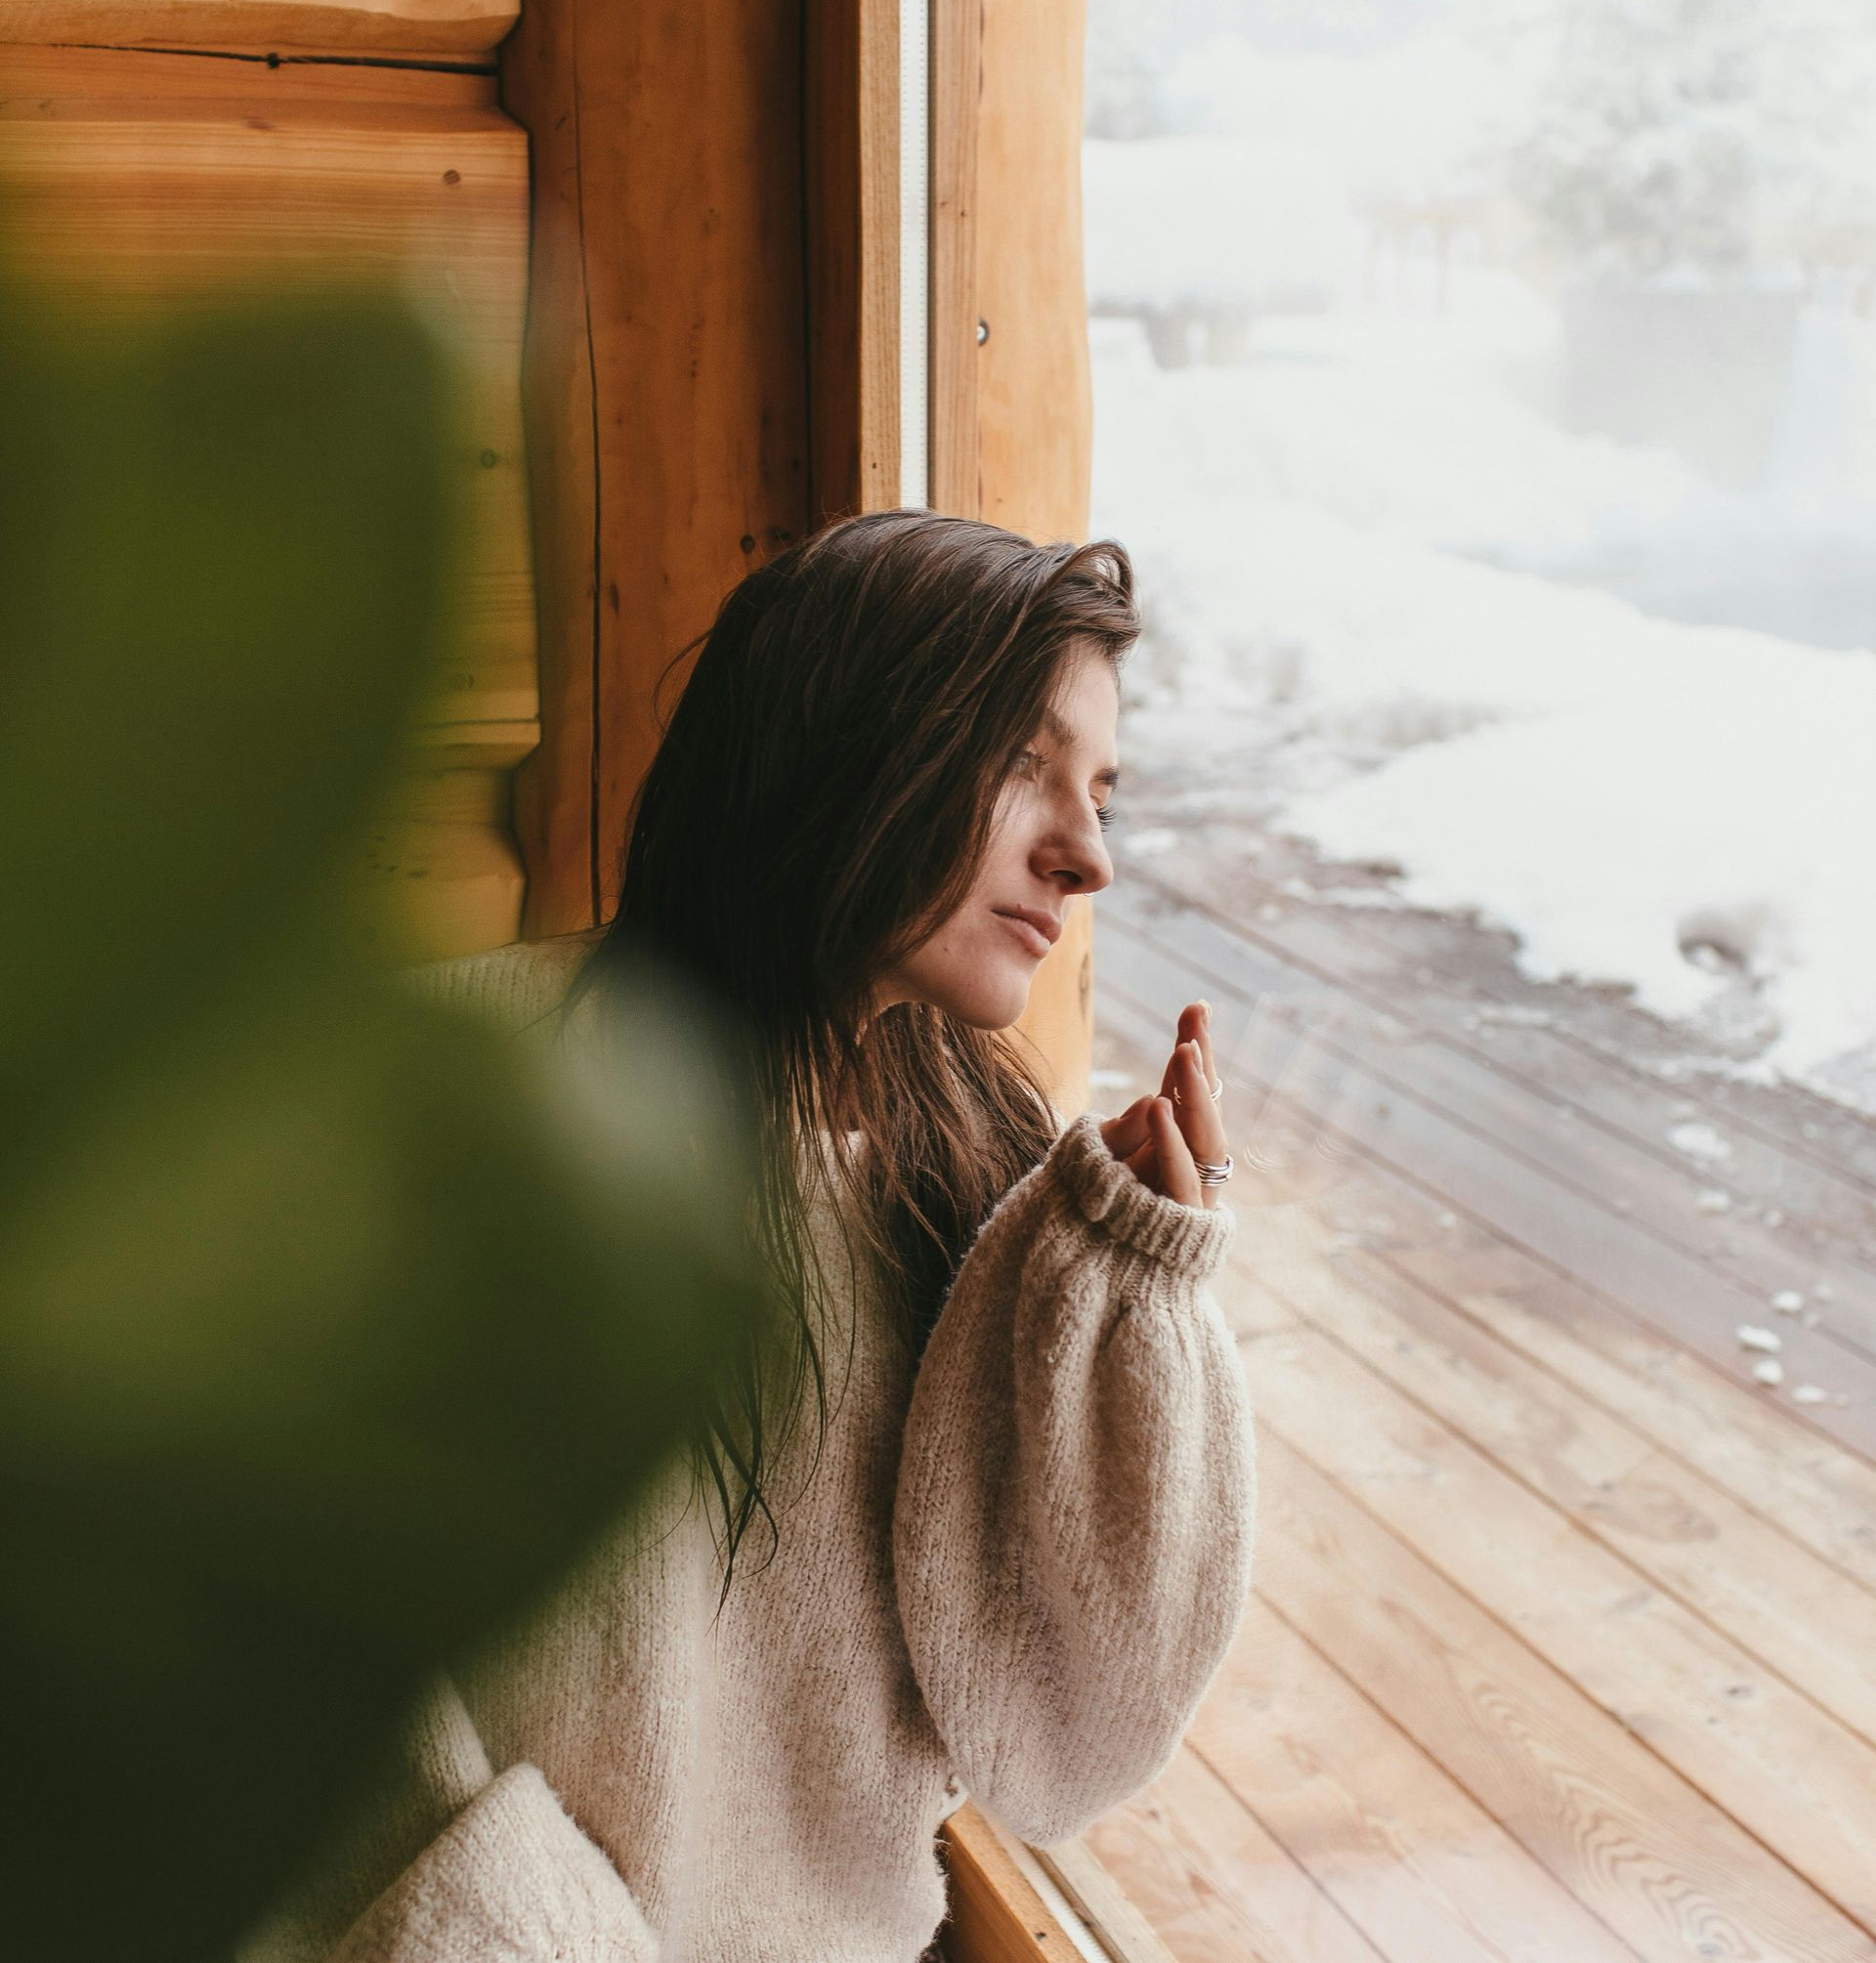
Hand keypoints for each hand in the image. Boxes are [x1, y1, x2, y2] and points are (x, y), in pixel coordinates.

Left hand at [1097, 1000, 1227, 1208]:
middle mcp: (1192, 1168)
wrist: (1089, 1281)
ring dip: (1193, 1096)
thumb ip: (1125, 1128)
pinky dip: (1171, 1145)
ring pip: (1205, 1144)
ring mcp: (1191, 1196)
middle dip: (1200, 1068)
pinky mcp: (1178, 1224)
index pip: (1189, 1090)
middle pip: (1205, 1111)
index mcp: (1176, 1144)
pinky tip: (1160, 1107)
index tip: (1198, 1007)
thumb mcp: (1100, 1157)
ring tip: (1184, 1053)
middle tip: (1193, 1028)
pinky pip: (1181, 1183)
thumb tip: (1155, 1097)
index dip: (1196, 1049)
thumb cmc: (1096, 1213)